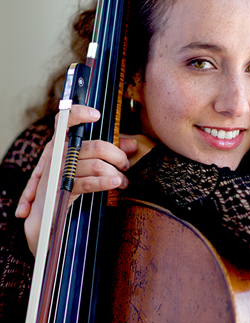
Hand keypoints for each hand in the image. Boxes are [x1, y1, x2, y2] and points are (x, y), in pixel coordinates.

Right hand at [18, 105, 138, 254]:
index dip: (79, 113)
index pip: (65, 120)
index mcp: (63, 142)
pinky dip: (106, 182)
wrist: (45, 209)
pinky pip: (89, 183)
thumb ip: (110, 151)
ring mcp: (60, 170)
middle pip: (96, 147)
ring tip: (124, 181)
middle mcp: (59, 153)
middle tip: (125, 165)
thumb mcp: (87, 162)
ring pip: (97, 165)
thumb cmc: (68, 180)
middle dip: (117, 156)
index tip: (97, 115)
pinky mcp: (63, 187)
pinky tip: (117, 183)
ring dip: (116, 173)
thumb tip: (133, 145)